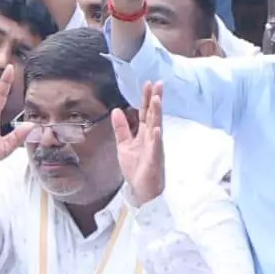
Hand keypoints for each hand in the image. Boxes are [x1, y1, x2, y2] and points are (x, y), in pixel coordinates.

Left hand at [109, 86, 165, 202]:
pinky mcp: (154, 159)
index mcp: (143, 133)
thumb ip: (121, 128)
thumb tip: (116, 110)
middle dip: (155, 100)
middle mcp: (151, 137)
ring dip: (157, 114)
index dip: (146, 99)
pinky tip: (156, 129)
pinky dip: (156, 138)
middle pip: (153, 115)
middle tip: (158, 84)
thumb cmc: (136, 168)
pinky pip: (156, 147)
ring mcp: (154, 147)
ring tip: (157, 99)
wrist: (141, 190)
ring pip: (156, 127)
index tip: (148, 84)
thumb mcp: (124, 145)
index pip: (145, 112)